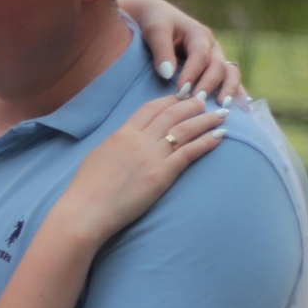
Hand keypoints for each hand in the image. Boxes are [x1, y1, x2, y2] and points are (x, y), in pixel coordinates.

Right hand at [51, 94, 226, 243]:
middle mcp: (140, 139)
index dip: (170, 100)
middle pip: (173, 114)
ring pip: (185, 130)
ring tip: (220, 116)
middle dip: (192, 105)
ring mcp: (152, 156)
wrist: (87, 210)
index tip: (182, 97)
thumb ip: (117, 143)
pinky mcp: (162, 175)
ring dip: (206, 120)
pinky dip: (206, 142)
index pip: (151, 108)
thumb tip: (128, 139)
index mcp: (123, 133)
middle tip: (206, 101)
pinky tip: (219, 137)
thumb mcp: (99, 154)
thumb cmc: (87, 188)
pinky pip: (189, 153)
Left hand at [119, 0, 244, 104]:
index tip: (182, 91)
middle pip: (218, 66)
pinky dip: (236, 95)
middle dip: (209, 85)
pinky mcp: (215, 69)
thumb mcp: (155, 30)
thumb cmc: (156, 23)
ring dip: (229, 90)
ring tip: (222, 108)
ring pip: (230, 73)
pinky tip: (241, 111)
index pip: (200, 55)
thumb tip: (167, 74)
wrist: (159, 18)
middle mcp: (212, 47)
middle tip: (197, 102)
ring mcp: (217, 58)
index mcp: (198, 34)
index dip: (192, 73)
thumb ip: (161, 50)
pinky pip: (229, 81)